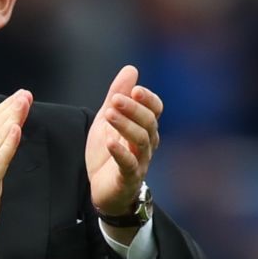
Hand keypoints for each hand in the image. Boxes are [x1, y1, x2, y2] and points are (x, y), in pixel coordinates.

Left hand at [86, 65, 162, 214]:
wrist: (102, 189)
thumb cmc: (108, 154)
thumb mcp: (107, 120)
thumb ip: (117, 96)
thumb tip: (131, 69)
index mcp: (145, 128)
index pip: (155, 109)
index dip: (148, 99)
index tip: (135, 89)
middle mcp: (147, 144)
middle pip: (149, 123)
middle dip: (133, 109)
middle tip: (114, 100)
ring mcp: (140, 162)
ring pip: (141, 141)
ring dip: (125, 126)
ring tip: (109, 115)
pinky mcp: (128, 178)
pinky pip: (129, 165)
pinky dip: (121, 152)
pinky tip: (110, 142)